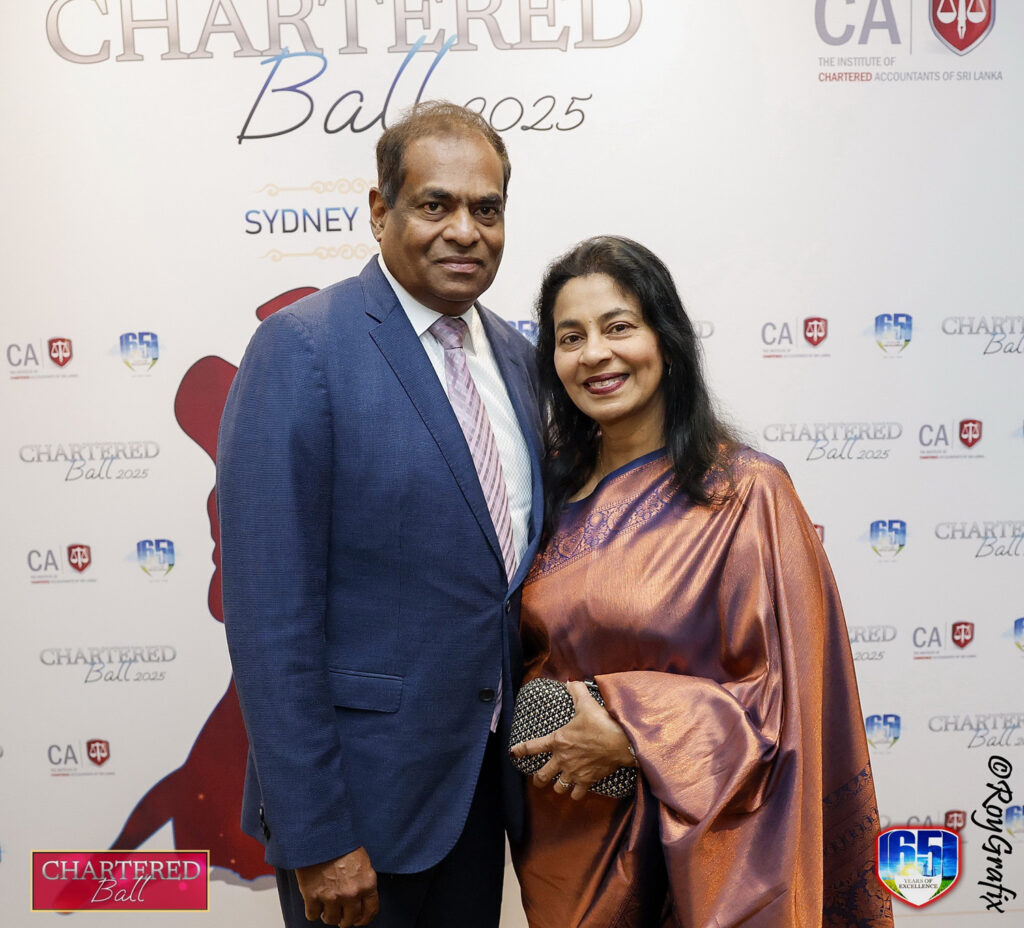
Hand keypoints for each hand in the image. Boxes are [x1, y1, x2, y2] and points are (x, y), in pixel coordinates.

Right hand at [295, 847, 378, 926]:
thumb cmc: (341, 842)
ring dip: (329, 915)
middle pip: (350, 920)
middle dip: (345, 919)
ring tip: (326, 906)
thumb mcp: (362, 860)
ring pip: (331, 920)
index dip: (364, 918)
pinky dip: (312, 911)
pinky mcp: (313, 896)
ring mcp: (332, 896)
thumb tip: (362, 897)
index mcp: (367, 883)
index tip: (359, 919)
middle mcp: (351, 893)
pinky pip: (312, 915)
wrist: (321, 834)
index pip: (371, 911)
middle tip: (341, 913)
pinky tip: (314, 902)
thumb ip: (363, 880)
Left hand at [510, 680, 635, 800]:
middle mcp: (562, 759)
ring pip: (558, 787)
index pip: (533, 746)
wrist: (620, 742)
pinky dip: (576, 794)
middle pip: (542, 775)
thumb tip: (571, 682)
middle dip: (538, 779)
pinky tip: (577, 792)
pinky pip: (577, 794)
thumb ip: (577, 692)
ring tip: (558, 785)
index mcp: (558, 740)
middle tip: (538, 779)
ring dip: (557, 786)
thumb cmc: (601, 723)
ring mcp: (574, 772)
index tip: (513, 753)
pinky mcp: (587, 781)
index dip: (521, 750)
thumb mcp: (586, 703)